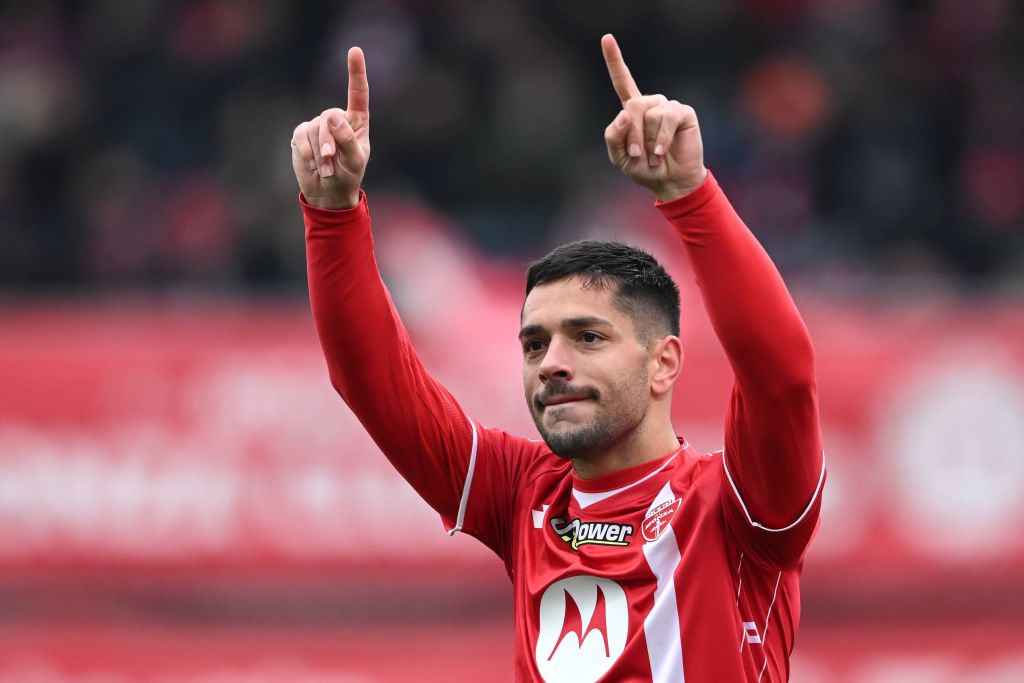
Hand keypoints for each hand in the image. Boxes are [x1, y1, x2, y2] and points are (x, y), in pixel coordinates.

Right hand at [291, 47, 370, 209]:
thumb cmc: (348, 175)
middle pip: (330, 117)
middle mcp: (337, 119)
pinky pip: (301, 136)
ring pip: (314, 128)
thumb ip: (346, 138)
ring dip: (318, 152)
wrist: (328, 192)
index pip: (358, 93)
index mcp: (357, 121)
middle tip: (330, 161)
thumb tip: (330, 115)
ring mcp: (318, 125)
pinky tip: (312, 164)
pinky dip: (306, 152)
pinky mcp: (302, 134)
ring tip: (325, 169)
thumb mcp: (354, 160)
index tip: (354, 50)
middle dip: (329, 141)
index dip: (356, 71)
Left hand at [601, 34, 706, 201]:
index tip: (606, 38)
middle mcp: (651, 104)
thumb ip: (614, 137)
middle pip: (633, 105)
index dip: (614, 60)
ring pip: (650, 114)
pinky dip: (661, 139)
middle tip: (638, 155)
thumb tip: (625, 113)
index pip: (622, 81)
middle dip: (633, 134)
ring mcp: (668, 107)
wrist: (670, 182)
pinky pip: (667, 119)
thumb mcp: (619, 157)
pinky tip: (661, 152)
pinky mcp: (683, 113)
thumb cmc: (644, 170)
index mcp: (633, 111)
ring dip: (648, 140)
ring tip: (654, 156)